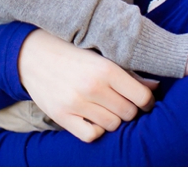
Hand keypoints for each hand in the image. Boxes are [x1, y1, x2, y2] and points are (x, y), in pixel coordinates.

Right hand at [18, 30, 157, 141]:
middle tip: (121, 102)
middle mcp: (92, 86)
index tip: (143, 100)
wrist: (32, 53)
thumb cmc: (71, 52)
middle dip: (129, 110)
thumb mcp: (100, 55)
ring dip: (112, 119)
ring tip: (105, 107)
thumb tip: (155, 87)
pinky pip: (91, 135)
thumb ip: (127, 72)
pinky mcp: (61, 115)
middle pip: (128, 113)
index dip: (147, 101)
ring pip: (112, 125)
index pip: (142, 96)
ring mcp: (76, 102)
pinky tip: (92, 117)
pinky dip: (95, 130)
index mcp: (106, 68)